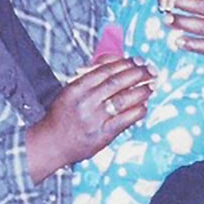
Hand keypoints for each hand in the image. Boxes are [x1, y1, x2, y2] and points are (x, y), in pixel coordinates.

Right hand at [26, 56, 153, 182]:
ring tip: (151, 86)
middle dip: (137, 74)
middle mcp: (85, 102)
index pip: (105, 70)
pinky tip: (144, 106)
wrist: (51, 143)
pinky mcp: (103, 135)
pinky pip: (125, 120)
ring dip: (141, 91)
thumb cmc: (62, 116)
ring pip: (123, 100)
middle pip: (117, 82)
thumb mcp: (69, 92)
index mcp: (76, 88)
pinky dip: (137, 111)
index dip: (124, 64)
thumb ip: (88, 78)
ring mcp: (95, 119)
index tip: (137, 61)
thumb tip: (115, 65)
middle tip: (151, 70)